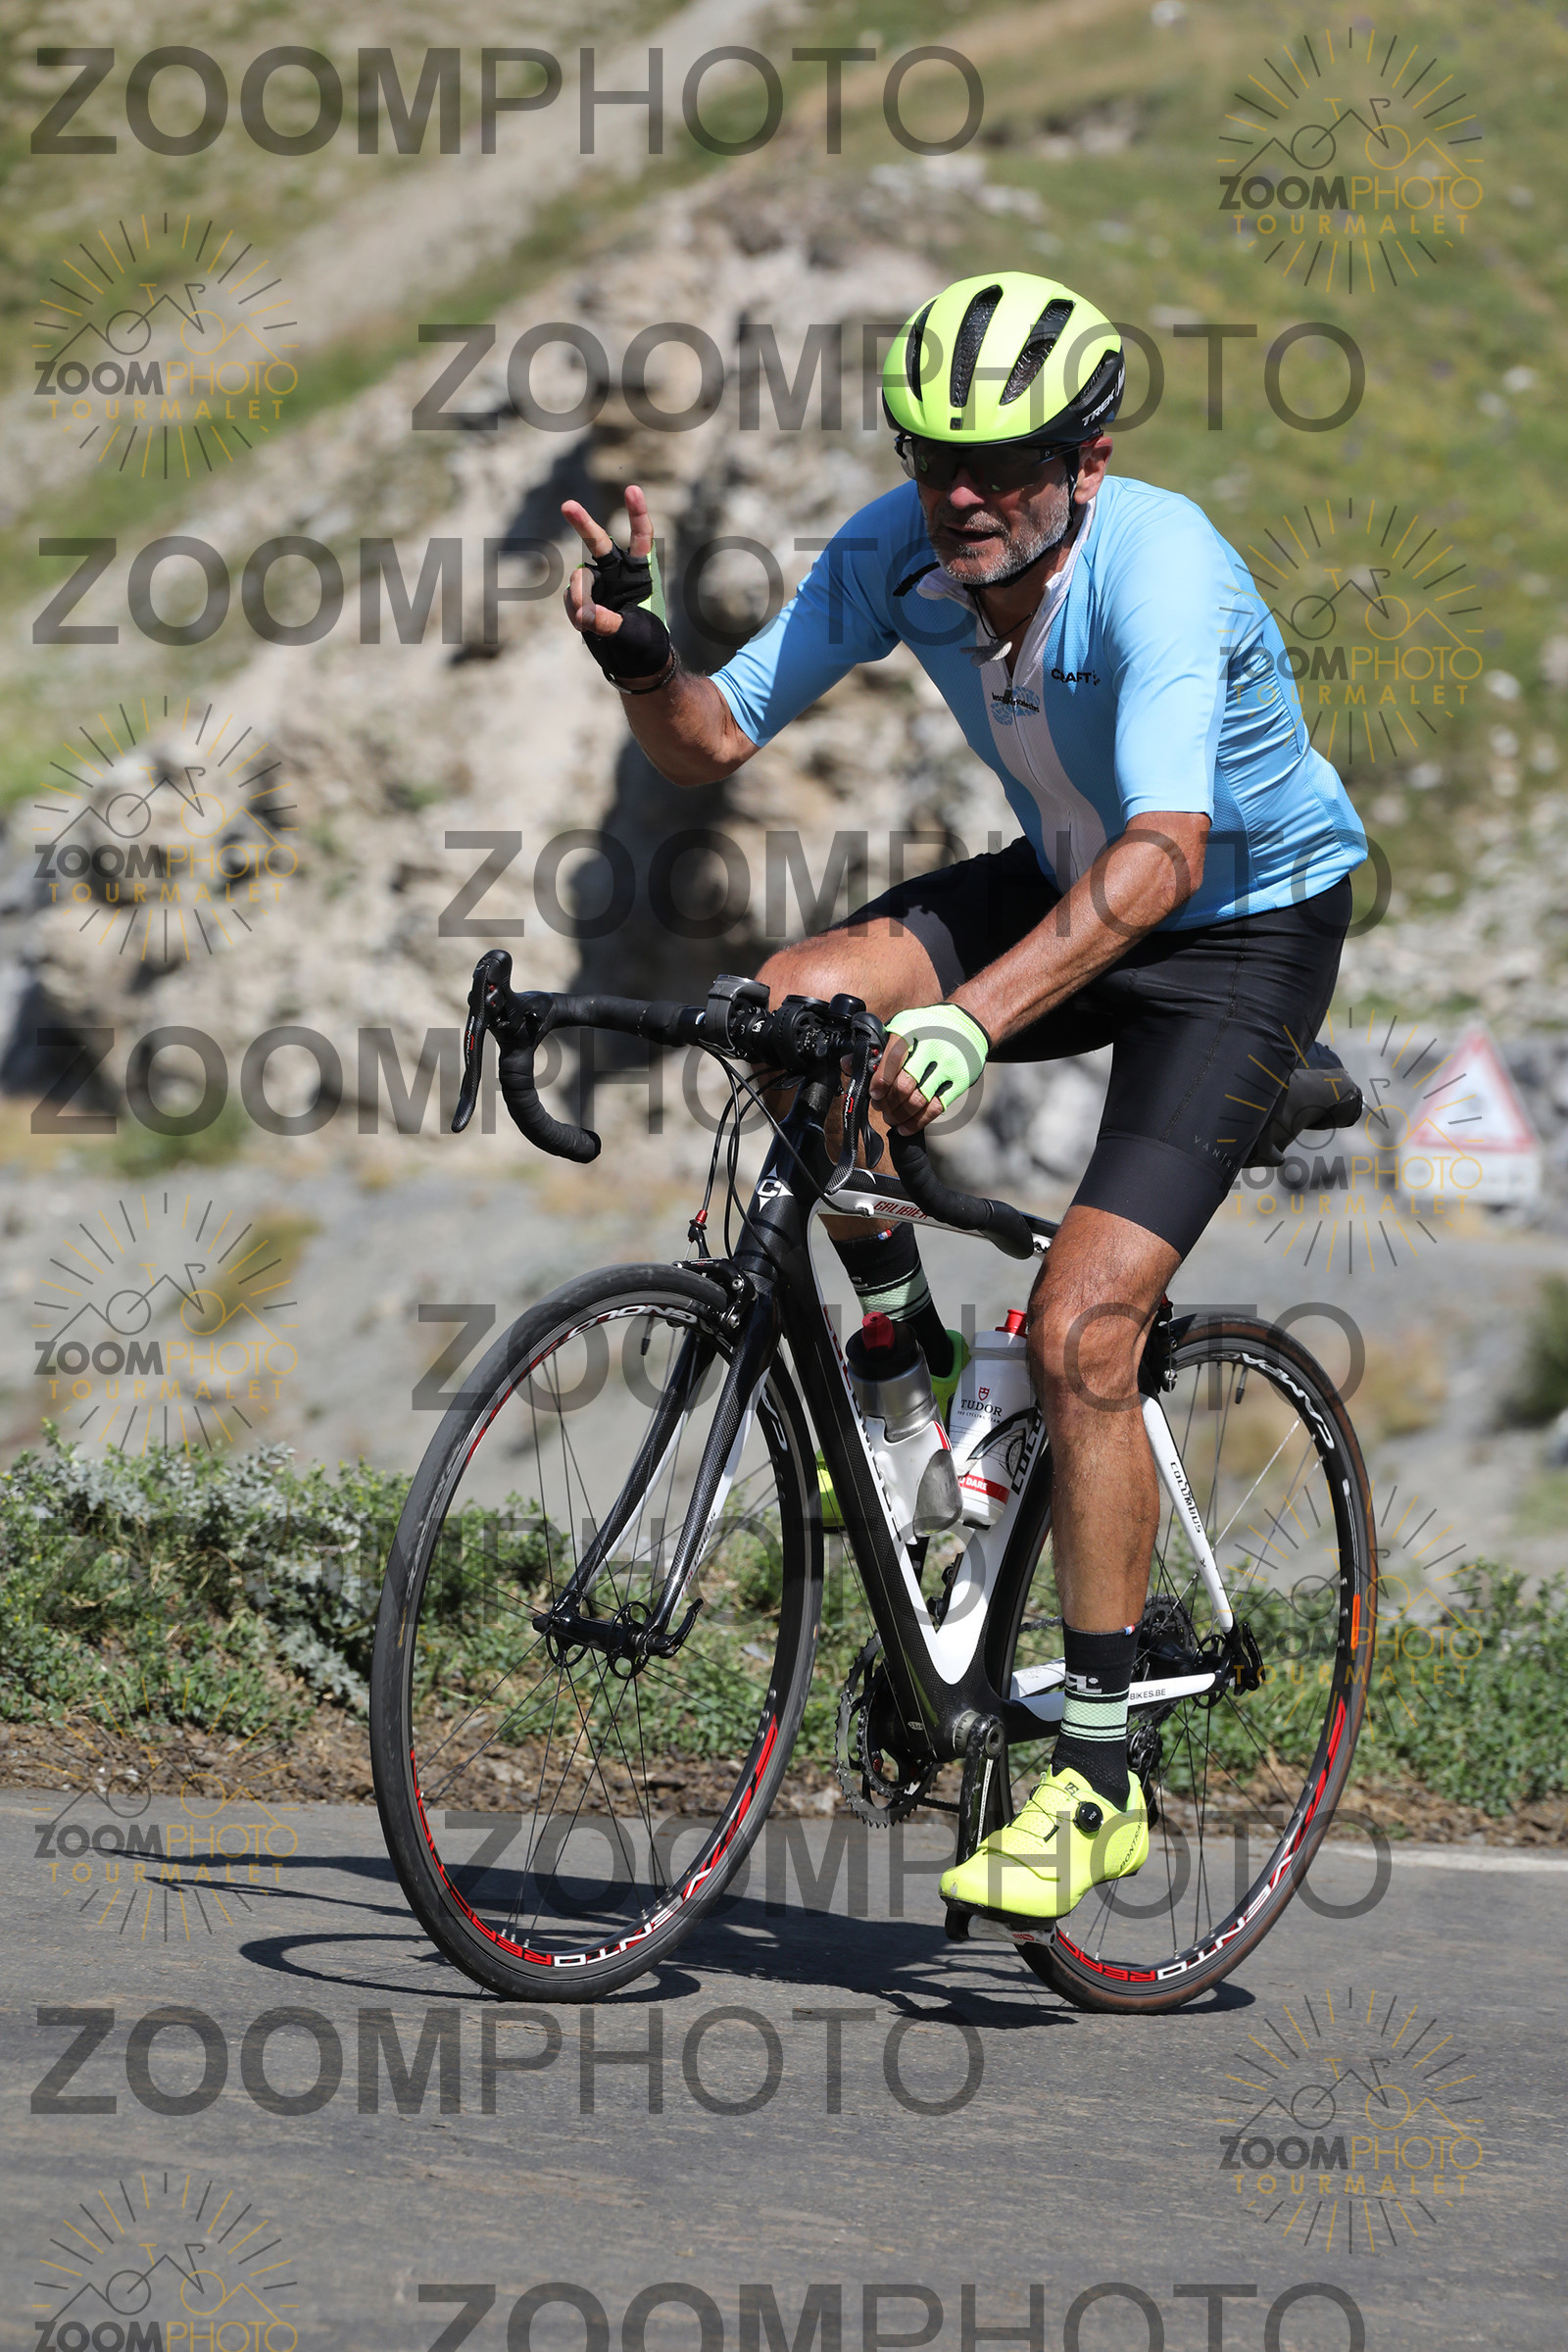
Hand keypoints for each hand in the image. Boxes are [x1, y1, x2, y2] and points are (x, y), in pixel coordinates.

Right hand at [561, 484, 652, 646]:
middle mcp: (618, 571)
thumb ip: (608, 622)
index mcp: (642, 572)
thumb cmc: (644, 642)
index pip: (640, 537)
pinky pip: (571, 598)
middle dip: (582, 523)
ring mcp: (598, 583)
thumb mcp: (632, 633)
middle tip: (567, 505)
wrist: (633, 660)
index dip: (637, 513)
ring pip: (579, 578)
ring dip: (579, 596)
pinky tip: (583, 626)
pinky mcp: (584, 598)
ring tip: (585, 621)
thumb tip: (584, 614)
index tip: (632, 490)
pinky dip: (574, 611)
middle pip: (598, 541)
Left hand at [871, 1004, 990, 1134]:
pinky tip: (905, 1126)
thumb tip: (847, 1064)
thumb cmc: (927, 1028)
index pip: (891, 1060)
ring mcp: (948, 1065)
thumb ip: (876, 1048)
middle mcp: (931, 1046)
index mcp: (911, 1030)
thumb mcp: (902, 1028)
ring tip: (891, 1117)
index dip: (880, 1082)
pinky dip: (917, 1122)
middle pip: (904, 1085)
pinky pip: (935, 1108)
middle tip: (880, 1107)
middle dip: (887, 1102)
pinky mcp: (960, 1080)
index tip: (874, 1094)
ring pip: (918, 1100)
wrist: (967, 1024)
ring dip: (900, 1114)